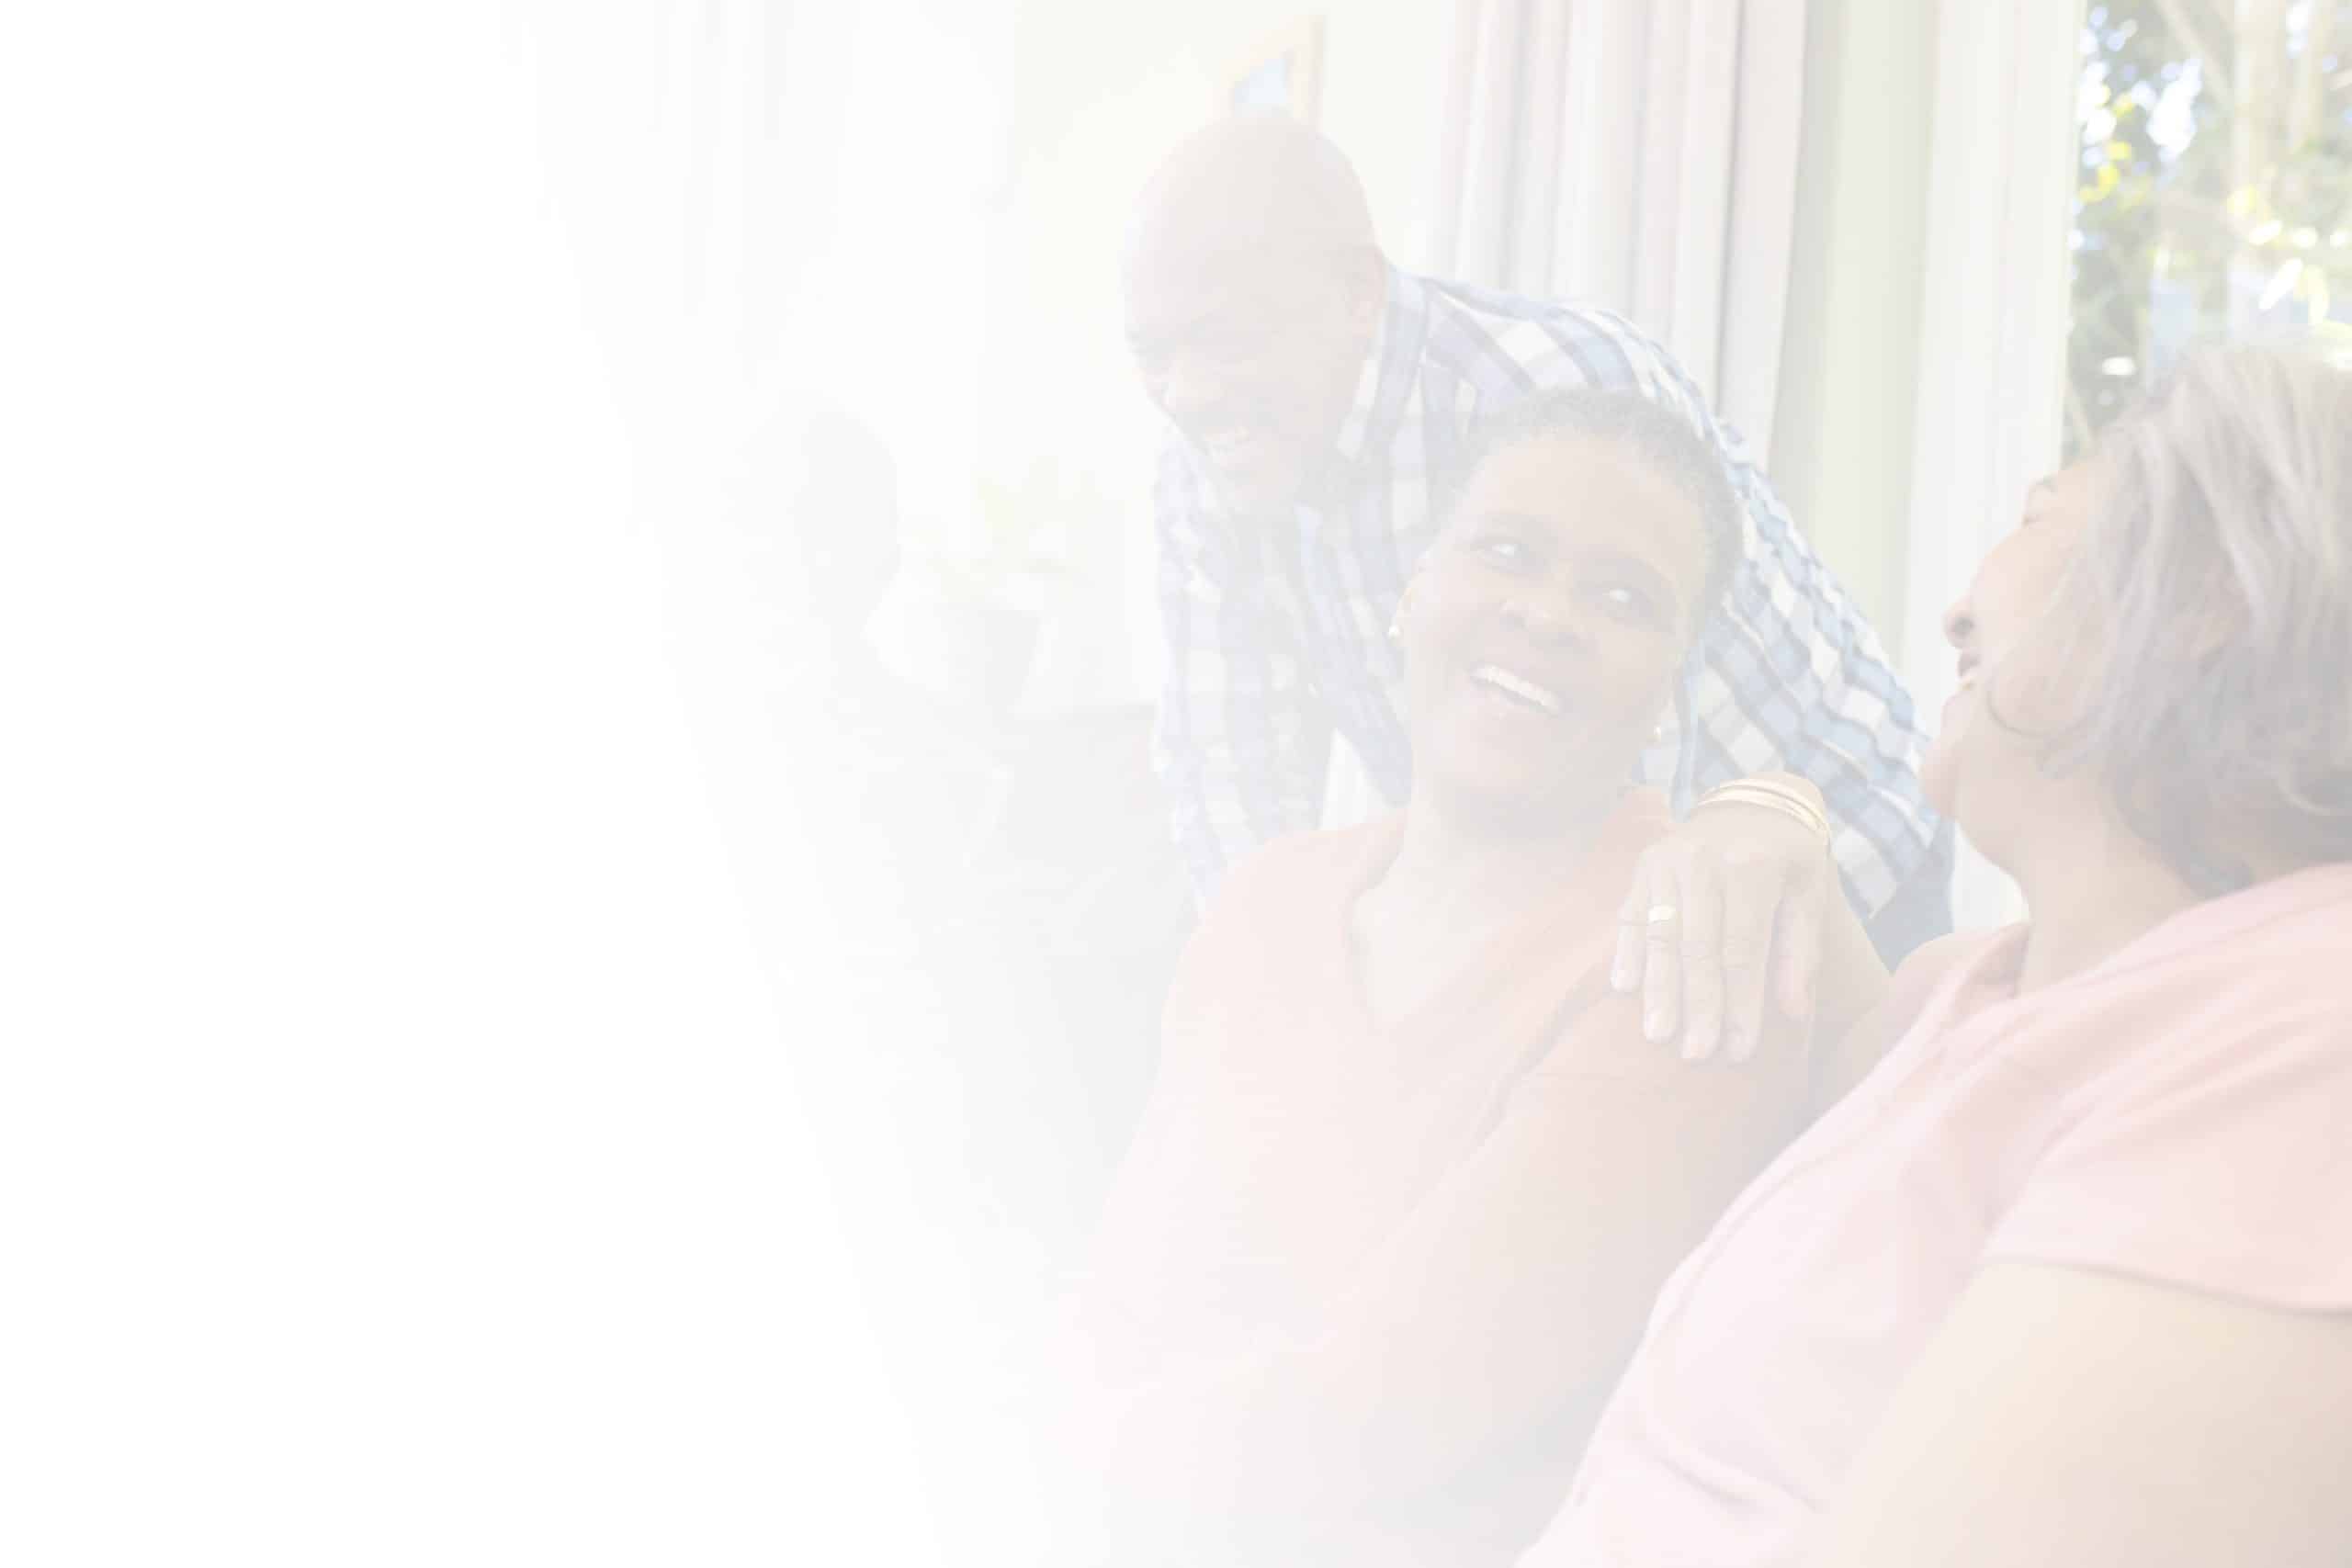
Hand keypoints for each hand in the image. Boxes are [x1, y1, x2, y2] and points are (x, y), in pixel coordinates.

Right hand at [1611, 784, 1833, 1062]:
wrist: (1753, 805)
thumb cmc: (1787, 861)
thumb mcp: (1808, 895)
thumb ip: (1801, 952)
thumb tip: (1792, 1012)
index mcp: (1753, 867)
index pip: (1743, 950)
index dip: (1741, 1003)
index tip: (1739, 1050)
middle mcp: (1705, 861)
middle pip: (1698, 947)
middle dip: (1697, 1005)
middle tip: (1695, 1054)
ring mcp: (1668, 861)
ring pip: (1660, 935)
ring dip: (1659, 989)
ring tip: (1658, 1034)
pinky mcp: (1643, 865)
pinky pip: (1631, 915)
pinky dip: (1627, 952)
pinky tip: (1626, 989)